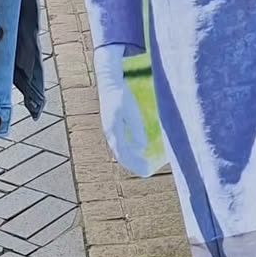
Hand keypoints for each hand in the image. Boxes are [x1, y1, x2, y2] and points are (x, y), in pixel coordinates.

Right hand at [95, 46, 151, 176]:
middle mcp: (110, 133)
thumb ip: (136, 129)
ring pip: (120, 150)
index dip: (134, 164)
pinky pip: (121, 143)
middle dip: (133, 164)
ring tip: (143, 166)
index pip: (123, 153)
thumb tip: (141, 147)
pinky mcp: (113, 126)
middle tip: (146, 173)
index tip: (145, 172)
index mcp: (113, 130)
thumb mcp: (131, 111)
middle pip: (121, 155)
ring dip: (131, 159)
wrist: (109, 83)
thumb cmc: (121, 95)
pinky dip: (129, 151)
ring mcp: (111, 130)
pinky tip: (138, 152)